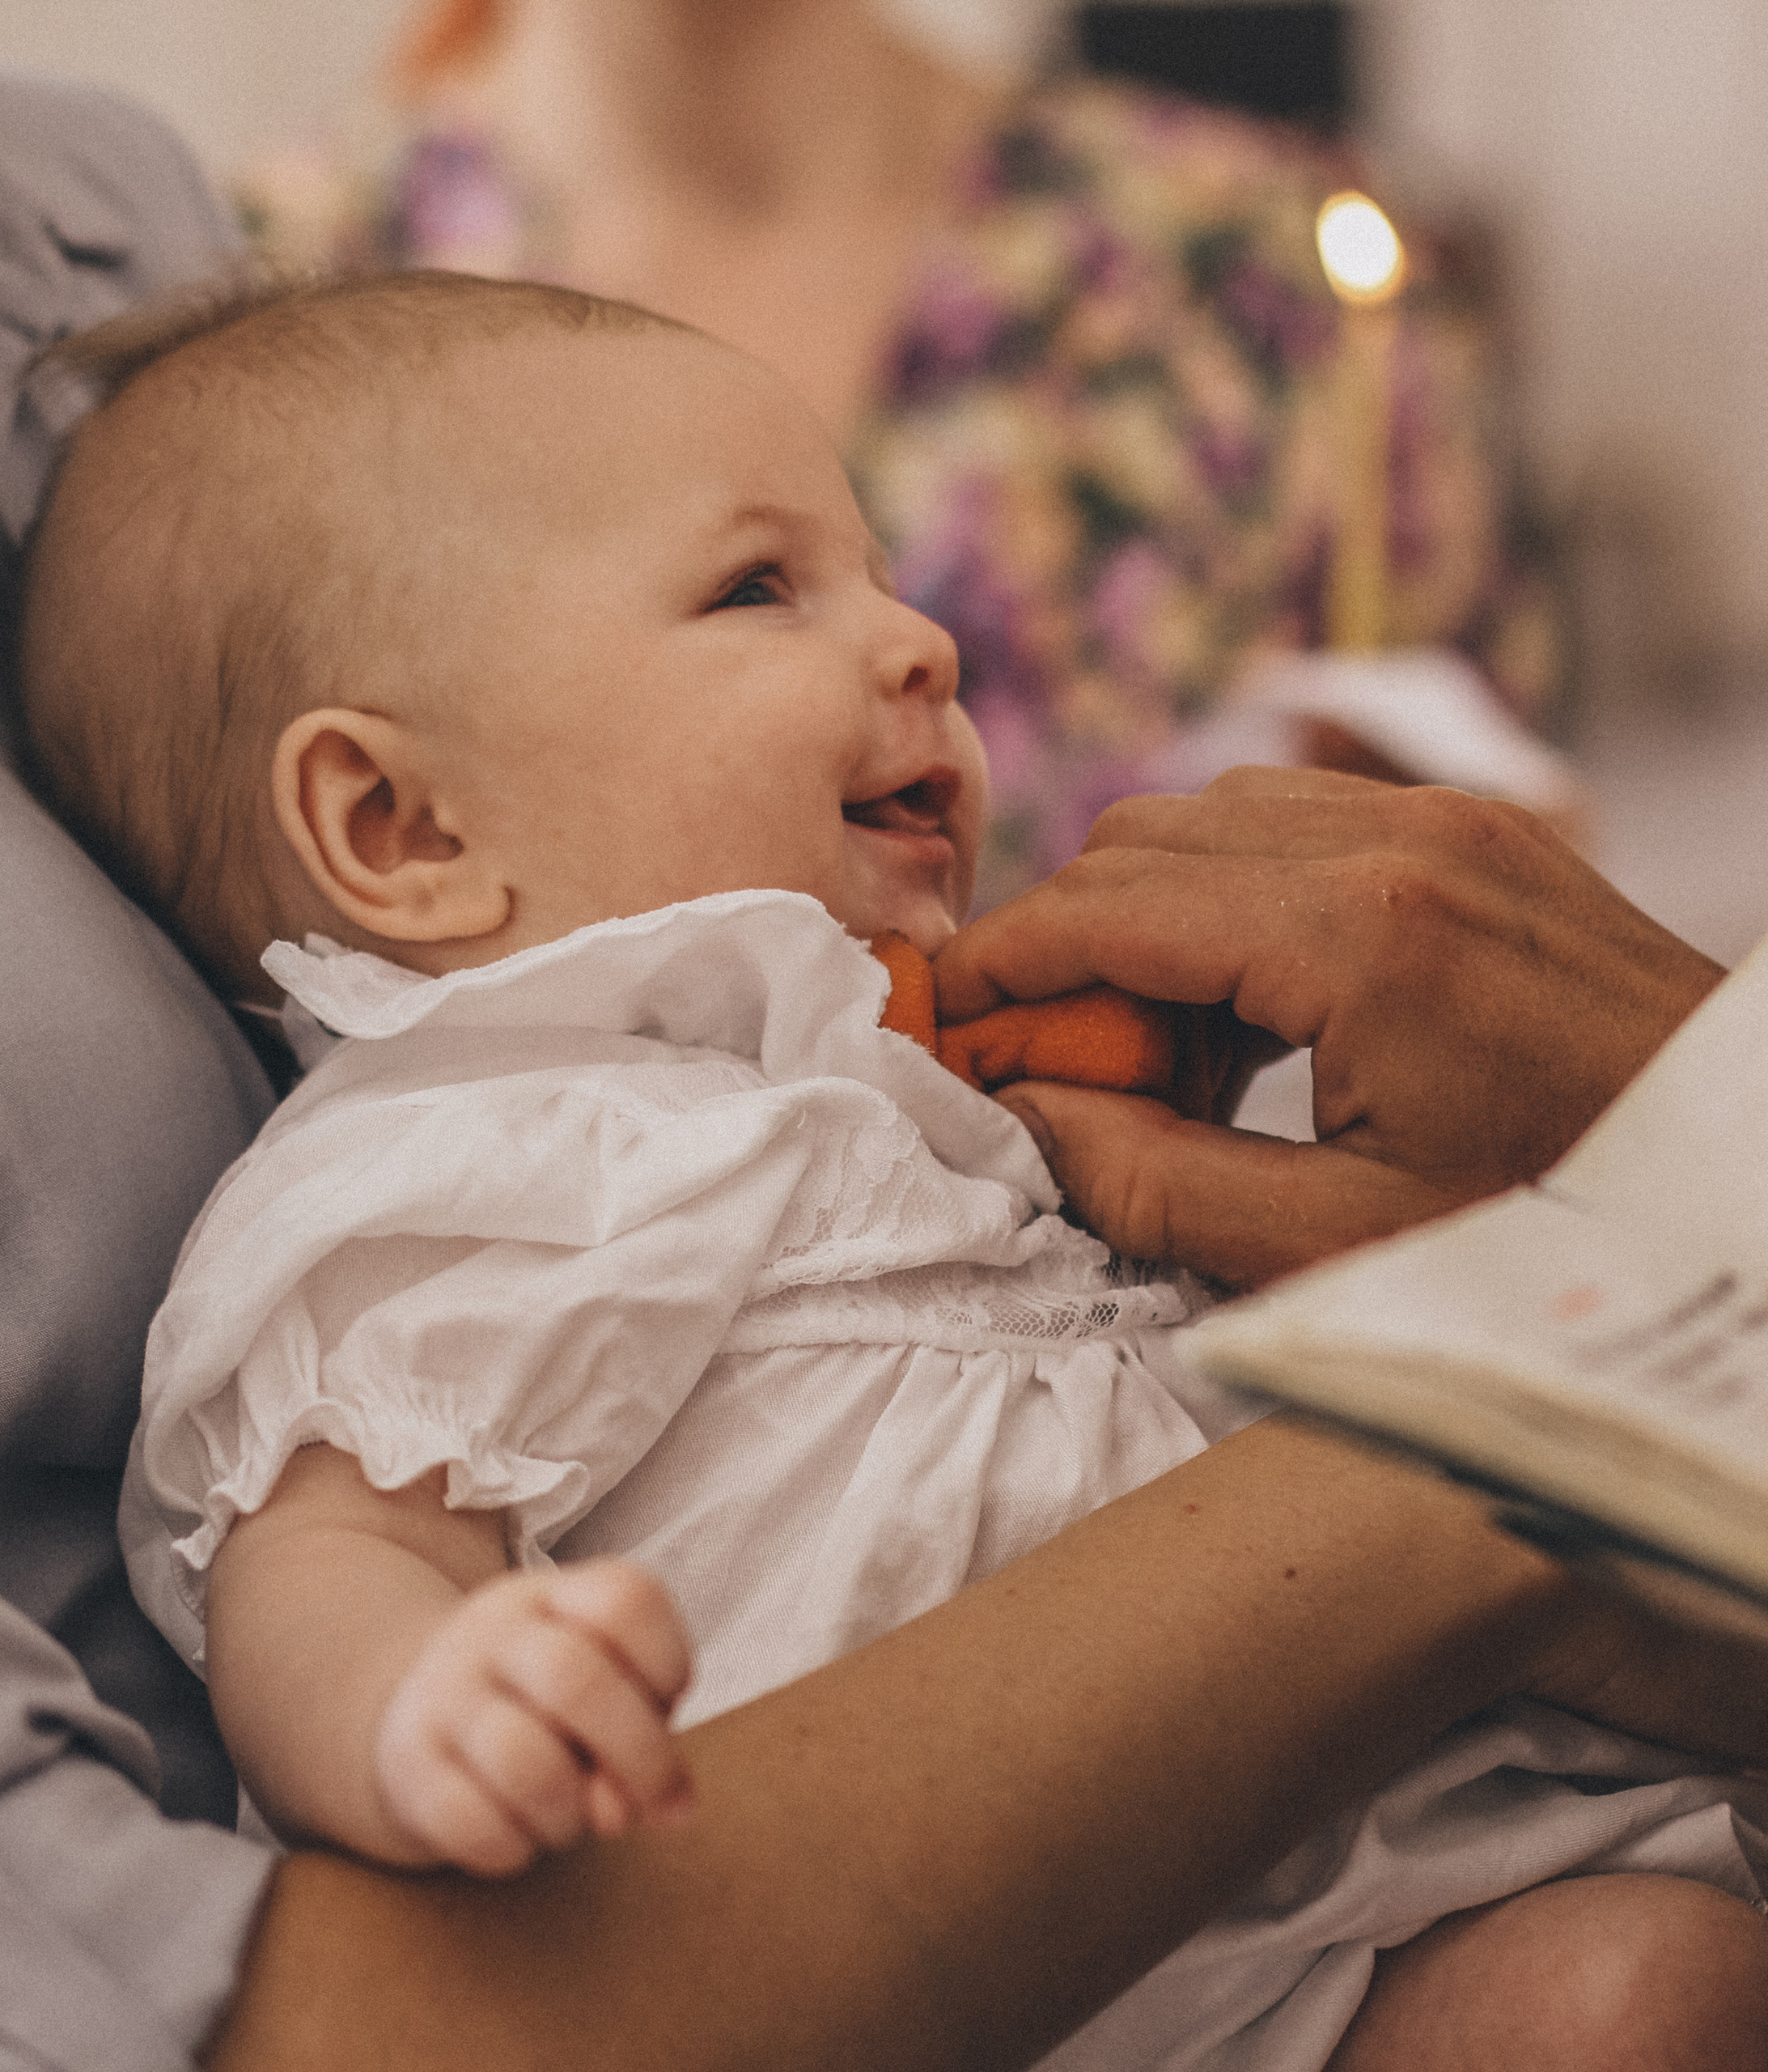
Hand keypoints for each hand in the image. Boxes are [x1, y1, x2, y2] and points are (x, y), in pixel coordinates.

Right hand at [374, 1558, 694, 1876]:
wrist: (416, 1712)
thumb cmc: (540, 1704)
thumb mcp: (600, 1692)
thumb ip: (642, 1733)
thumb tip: (651, 1807)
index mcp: (555, 1596)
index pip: (627, 1601)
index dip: (668, 1664)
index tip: (667, 1702)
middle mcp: (492, 1631)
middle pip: (576, 1681)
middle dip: (641, 1757)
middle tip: (656, 1803)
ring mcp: (443, 1693)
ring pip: (526, 1764)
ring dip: (572, 1813)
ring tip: (572, 1817)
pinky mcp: (409, 1765)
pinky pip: (473, 1823)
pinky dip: (515, 1846)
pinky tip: (519, 1834)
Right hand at [935, 770, 1723, 1286]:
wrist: (1743, 1180)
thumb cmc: (1562, 1223)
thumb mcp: (1342, 1246)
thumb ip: (1154, 1182)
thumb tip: (1025, 1119)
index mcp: (1357, 935)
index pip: (1106, 905)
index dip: (999, 962)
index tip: (938, 1018)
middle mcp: (1394, 839)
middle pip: (1141, 839)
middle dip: (1061, 941)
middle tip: (1042, 1059)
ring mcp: (1444, 821)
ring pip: (1209, 816)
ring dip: (1142, 914)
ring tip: (1152, 1049)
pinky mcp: (1474, 832)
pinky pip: (1292, 825)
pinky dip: (1225, 897)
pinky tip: (1243, 1007)